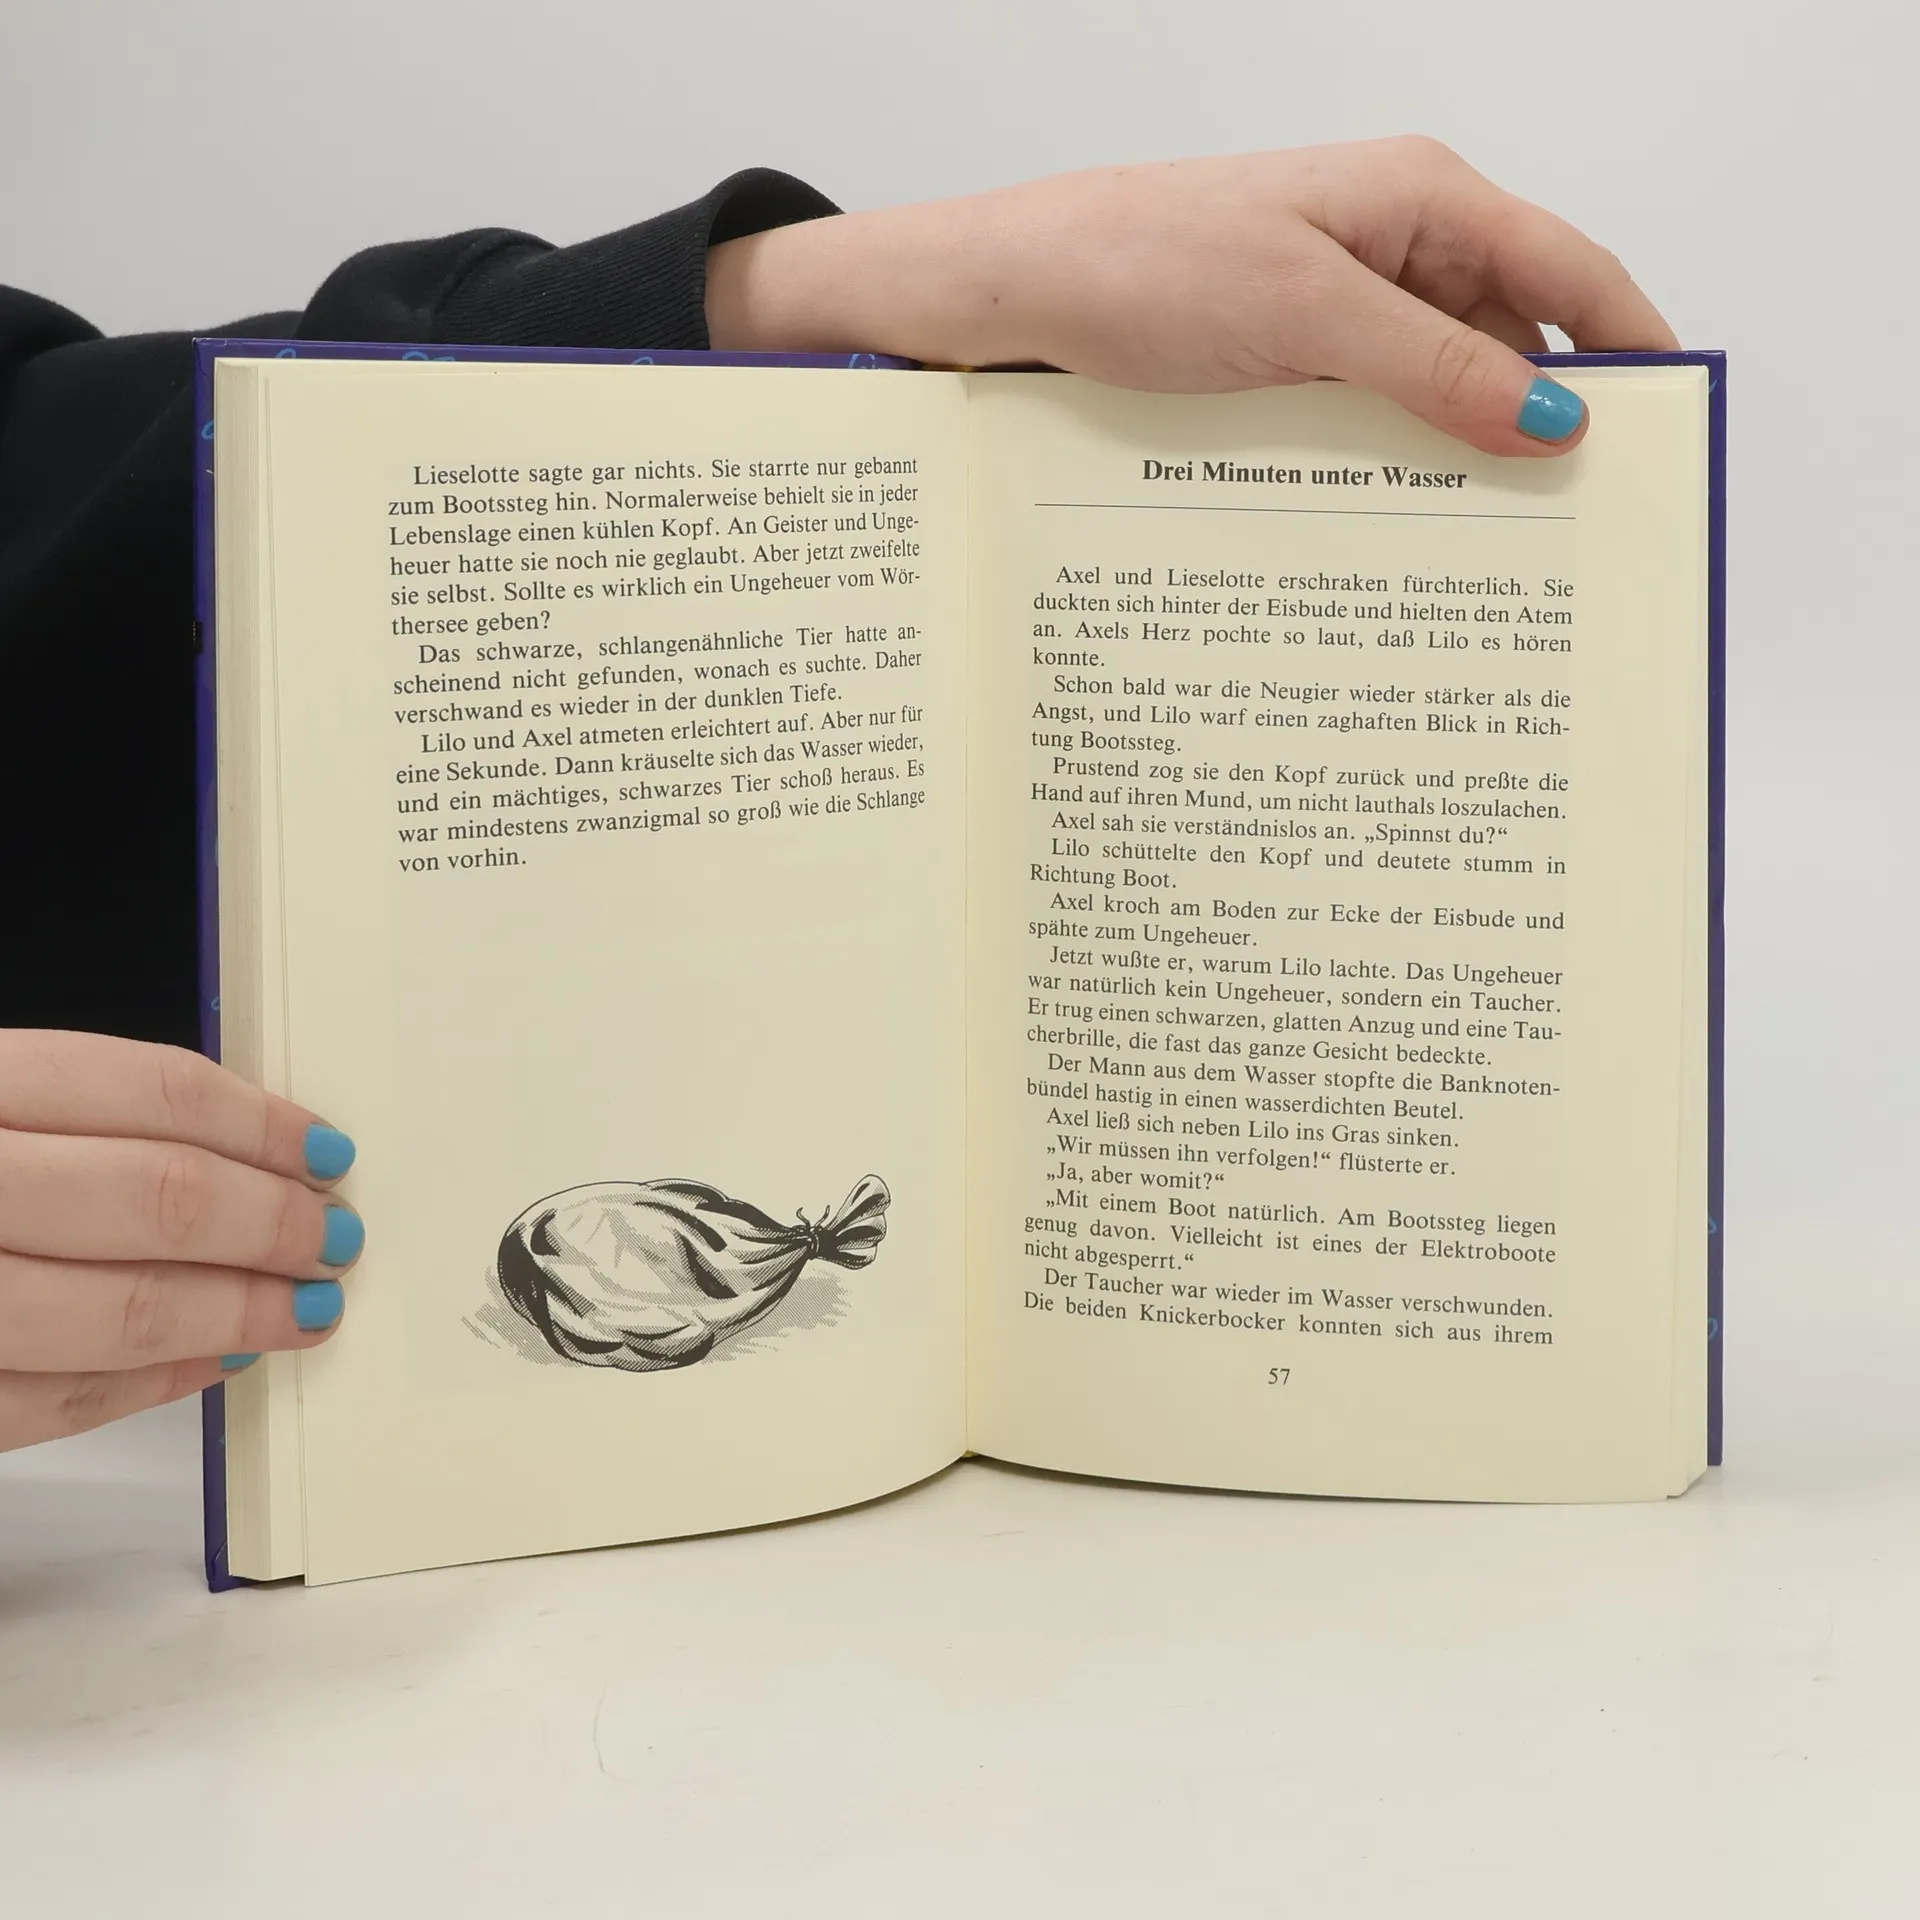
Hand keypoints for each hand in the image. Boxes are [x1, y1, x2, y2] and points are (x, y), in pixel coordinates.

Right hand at [0, 1030, 362, 1449]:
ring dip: (233, 1314)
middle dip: (271, 1225)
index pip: (147, 1090)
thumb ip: (73, 1116)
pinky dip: (149, 1384)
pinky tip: (211, 1361)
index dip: (260, 1125)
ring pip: (114, 1313)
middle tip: (334, 1239)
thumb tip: (244, 1150)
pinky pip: (49, 1400)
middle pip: (155, 1198)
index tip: (327, 1153)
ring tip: (301, 1310)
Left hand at [707, 137, 1677, 455]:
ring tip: (1481, 554)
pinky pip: (1369, 420)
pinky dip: (1389, 471)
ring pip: (1436, 393)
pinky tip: (1390, 533)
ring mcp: (1336, 311)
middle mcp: (1390, 250)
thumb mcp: (1304, 314)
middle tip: (1569, 532)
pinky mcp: (1286, 364)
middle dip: (1541, 428)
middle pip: (1510, 342)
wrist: (1006, 295)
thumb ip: (1433, 366)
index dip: (1628, 350)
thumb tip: (1554, 417)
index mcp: (1420, 199)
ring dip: (1457, 462)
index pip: (1568, 270)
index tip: (1664, 440)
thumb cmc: (1137, 262)